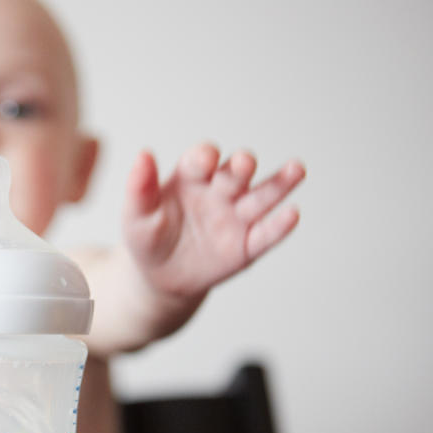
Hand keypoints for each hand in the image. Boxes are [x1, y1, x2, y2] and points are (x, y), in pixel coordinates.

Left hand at [123, 143, 304, 298]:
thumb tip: (143, 154)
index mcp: (191, 178)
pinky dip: (280, 226)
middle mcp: (219, 191)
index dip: (204, 157)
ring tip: (296, 169)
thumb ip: (140, 188)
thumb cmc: (148, 239)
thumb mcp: (136, 215)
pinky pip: (266, 235)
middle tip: (244, 163)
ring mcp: (236, 217)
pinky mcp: (247, 245)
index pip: (201, 160)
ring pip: (261, 197)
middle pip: (235, 173)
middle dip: (241, 166)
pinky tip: (292, 214)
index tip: (206, 158)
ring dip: (279, 183)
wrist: (160, 278)